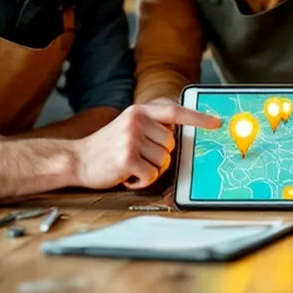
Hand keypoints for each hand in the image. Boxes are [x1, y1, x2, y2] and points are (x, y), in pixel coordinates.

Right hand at [71, 103, 219, 190]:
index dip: (197, 117)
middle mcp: (136, 121)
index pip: (174, 111)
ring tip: (130, 166)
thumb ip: (150, 126)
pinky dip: (142, 181)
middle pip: (171, 144)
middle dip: (159, 156)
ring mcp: (131, 139)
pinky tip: (127, 176)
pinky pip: (152, 175)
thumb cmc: (105, 148)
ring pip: (163, 161)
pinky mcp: (128, 159)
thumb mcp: (127, 126)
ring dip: (150, 170)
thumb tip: (177, 136)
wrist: (76, 160)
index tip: (216, 123)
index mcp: (138, 112)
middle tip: (139, 158)